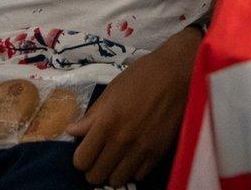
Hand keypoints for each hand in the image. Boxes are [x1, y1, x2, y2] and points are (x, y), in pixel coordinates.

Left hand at [69, 27, 200, 186]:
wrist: (178, 72)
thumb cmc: (143, 75)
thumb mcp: (113, 89)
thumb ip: (93, 114)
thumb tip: (72, 131)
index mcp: (106, 122)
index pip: (81, 161)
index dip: (81, 156)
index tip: (88, 148)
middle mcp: (122, 140)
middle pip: (96, 176)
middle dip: (95, 167)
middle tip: (102, 153)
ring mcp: (141, 149)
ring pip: (116, 181)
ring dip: (114, 170)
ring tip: (119, 156)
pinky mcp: (159, 152)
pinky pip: (139, 176)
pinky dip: (134, 168)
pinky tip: (136, 153)